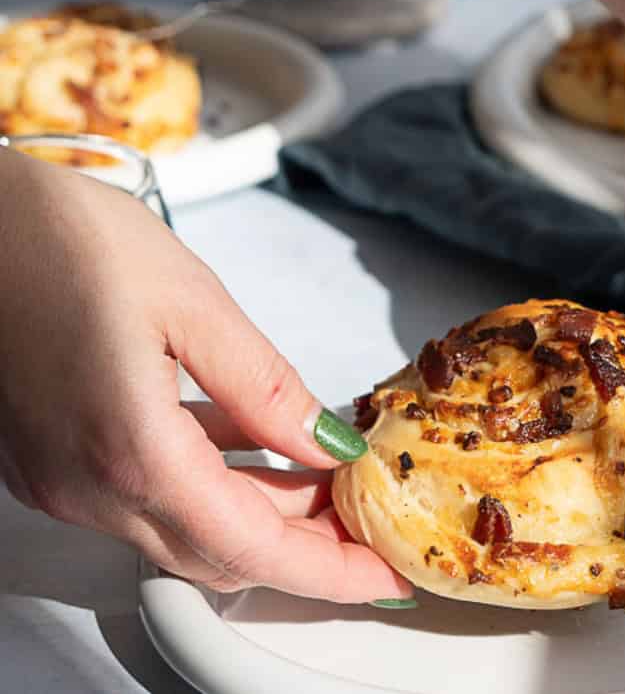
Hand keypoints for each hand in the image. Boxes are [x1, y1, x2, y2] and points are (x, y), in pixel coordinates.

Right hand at [0, 151, 410, 602]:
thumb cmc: (57, 239)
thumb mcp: (192, 303)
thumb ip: (266, 388)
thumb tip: (325, 443)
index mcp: (130, 452)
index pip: (251, 548)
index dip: (327, 569)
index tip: (382, 574)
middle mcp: (88, 486)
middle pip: (221, 551)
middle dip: (305, 546)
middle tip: (368, 522)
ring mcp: (64, 478)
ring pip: (185, 527)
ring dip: (261, 514)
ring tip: (330, 483)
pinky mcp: (54, 456)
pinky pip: (150, 494)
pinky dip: (213, 483)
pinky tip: (255, 444)